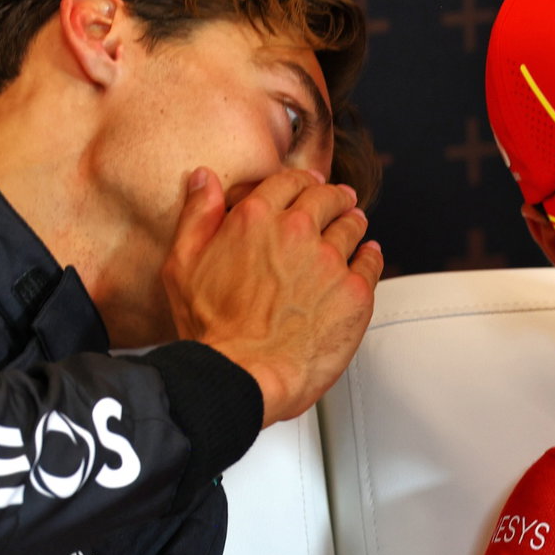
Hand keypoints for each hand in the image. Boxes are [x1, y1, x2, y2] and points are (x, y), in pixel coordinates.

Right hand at [161, 167, 383, 427]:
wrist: (243, 375)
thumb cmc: (211, 330)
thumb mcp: (183, 265)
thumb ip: (198, 216)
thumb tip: (204, 179)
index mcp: (255, 219)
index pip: (287, 181)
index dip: (299, 182)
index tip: (307, 185)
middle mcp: (297, 231)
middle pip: (326, 198)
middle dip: (333, 196)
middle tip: (338, 200)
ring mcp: (329, 260)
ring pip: (352, 226)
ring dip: (352, 221)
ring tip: (354, 224)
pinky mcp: (354, 291)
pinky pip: (371, 261)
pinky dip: (370, 255)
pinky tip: (367, 255)